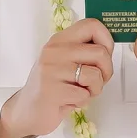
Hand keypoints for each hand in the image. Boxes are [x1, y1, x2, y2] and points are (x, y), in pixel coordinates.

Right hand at [0, 18, 114, 137]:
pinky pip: (84, 95)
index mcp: (60, 40)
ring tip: (80, 92)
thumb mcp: (65, 62)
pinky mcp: (51, 91)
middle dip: (106, 72)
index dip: (107, 41)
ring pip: (95, 75)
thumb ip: (84, 51)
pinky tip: (69, 102)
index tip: (104, 56)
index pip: (92, 25)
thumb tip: (110, 46)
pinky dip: (83, 102)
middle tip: (95, 82)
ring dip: (94, 90)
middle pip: (101, 52)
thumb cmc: (53, 87)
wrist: (26, 112)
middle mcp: (54, 51)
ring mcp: (51, 70)